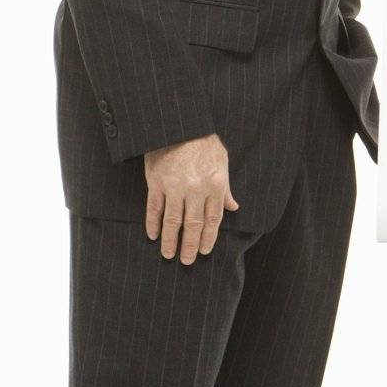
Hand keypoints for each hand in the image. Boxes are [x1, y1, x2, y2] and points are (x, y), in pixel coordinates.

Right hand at [143, 133, 237, 264]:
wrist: (180, 125)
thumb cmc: (204, 143)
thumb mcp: (222, 162)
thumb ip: (226, 187)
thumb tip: (233, 207)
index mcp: (215, 185)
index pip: (213, 219)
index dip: (208, 238)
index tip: (204, 251)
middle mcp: (195, 189)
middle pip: (193, 224)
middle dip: (190, 245)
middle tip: (187, 261)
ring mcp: (174, 187)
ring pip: (173, 221)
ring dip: (171, 240)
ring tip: (169, 255)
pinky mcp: (156, 182)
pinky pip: (154, 208)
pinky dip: (153, 223)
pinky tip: (153, 235)